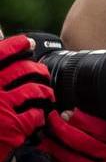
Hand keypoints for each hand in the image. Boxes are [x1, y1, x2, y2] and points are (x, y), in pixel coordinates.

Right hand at [0, 36, 52, 161]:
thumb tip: (0, 33)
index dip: (16, 45)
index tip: (29, 42)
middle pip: (23, 70)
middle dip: (37, 70)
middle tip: (41, 73)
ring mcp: (1, 108)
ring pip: (35, 90)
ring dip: (44, 91)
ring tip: (45, 94)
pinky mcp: (13, 127)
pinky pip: (36, 113)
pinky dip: (40, 114)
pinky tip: (36, 116)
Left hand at [39, 110, 105, 161]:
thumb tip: (92, 115)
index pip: (100, 127)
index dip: (80, 117)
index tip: (68, 111)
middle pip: (81, 142)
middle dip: (61, 128)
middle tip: (53, 119)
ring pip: (71, 159)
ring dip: (55, 146)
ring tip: (48, 136)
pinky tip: (57, 156)